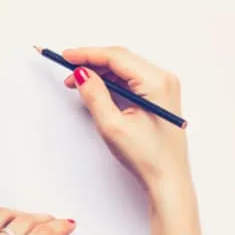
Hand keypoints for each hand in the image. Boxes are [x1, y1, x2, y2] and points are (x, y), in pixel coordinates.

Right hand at [62, 46, 191, 207]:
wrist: (168, 180)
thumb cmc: (147, 157)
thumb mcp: (113, 126)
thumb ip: (95, 95)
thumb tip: (81, 73)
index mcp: (157, 82)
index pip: (116, 57)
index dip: (87, 54)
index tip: (66, 56)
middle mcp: (163, 79)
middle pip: (121, 59)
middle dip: (92, 62)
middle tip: (67, 68)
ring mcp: (163, 87)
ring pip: (125, 68)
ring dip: (100, 72)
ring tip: (77, 82)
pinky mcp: (159, 96)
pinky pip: (131, 79)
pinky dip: (111, 81)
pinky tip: (96, 88)